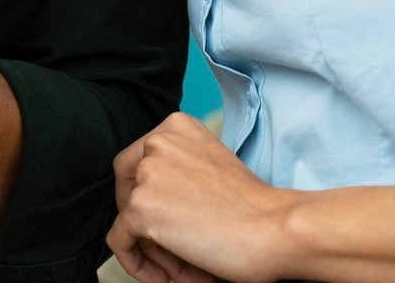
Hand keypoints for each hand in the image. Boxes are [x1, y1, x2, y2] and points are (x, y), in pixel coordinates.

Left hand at [108, 114, 291, 282]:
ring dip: (156, 248)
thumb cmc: (255, 209)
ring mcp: (147, 174)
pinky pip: (119, 242)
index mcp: (176, 127)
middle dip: (148, 223)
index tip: (172, 222)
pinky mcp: (140, 208)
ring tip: (190, 267)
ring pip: (128, 220)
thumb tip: (147, 205)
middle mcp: (157, 142)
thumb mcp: (209, 169)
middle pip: (129, 189)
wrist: (275, 229)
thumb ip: (176, 174)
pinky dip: (137, 263)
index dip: (151, 198)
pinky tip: (164, 276)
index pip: (139, 163)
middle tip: (178, 250)